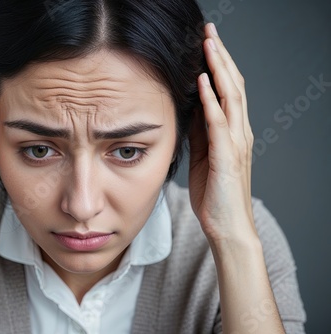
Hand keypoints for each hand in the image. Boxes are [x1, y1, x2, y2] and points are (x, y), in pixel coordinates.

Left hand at [188, 23, 256, 243]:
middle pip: (233, 85)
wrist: (227, 226)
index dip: (218, 64)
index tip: (205, 42)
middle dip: (221, 56)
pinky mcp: (228, 156)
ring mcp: (236, 143)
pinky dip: (212, 100)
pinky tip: (204, 81)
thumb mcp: (204, 154)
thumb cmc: (215, 193)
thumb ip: (201, 130)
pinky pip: (220, 122)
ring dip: (219, 68)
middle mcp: (239, 132)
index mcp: (232, 131)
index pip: (228, 89)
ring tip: (209, 44)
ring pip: (231, 96)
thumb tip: (191, 106)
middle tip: (209, 31)